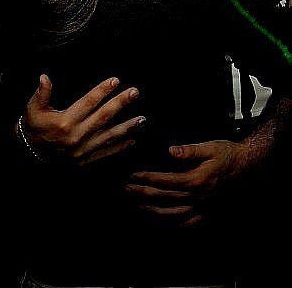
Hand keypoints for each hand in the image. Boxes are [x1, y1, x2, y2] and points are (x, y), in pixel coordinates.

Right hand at [19, 74, 145, 165]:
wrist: (29, 155)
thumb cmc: (33, 127)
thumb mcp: (33, 109)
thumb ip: (41, 93)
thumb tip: (44, 77)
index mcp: (64, 122)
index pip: (88, 102)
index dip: (102, 91)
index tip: (115, 80)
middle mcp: (75, 136)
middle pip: (103, 117)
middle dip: (120, 103)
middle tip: (134, 92)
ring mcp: (82, 151)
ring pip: (109, 136)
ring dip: (127, 127)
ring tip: (142, 119)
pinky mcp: (84, 161)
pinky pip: (106, 153)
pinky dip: (120, 147)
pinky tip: (132, 139)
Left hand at [124, 139, 246, 226]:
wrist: (246, 166)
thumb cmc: (226, 154)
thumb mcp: (209, 147)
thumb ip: (189, 150)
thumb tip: (171, 150)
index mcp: (197, 180)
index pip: (166, 180)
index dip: (148, 178)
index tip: (132, 175)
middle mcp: (198, 197)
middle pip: (165, 197)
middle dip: (143, 193)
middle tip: (125, 189)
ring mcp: (202, 207)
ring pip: (172, 213)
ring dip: (151, 210)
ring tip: (135, 204)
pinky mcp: (206, 213)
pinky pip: (185, 222)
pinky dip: (169, 223)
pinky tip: (156, 220)